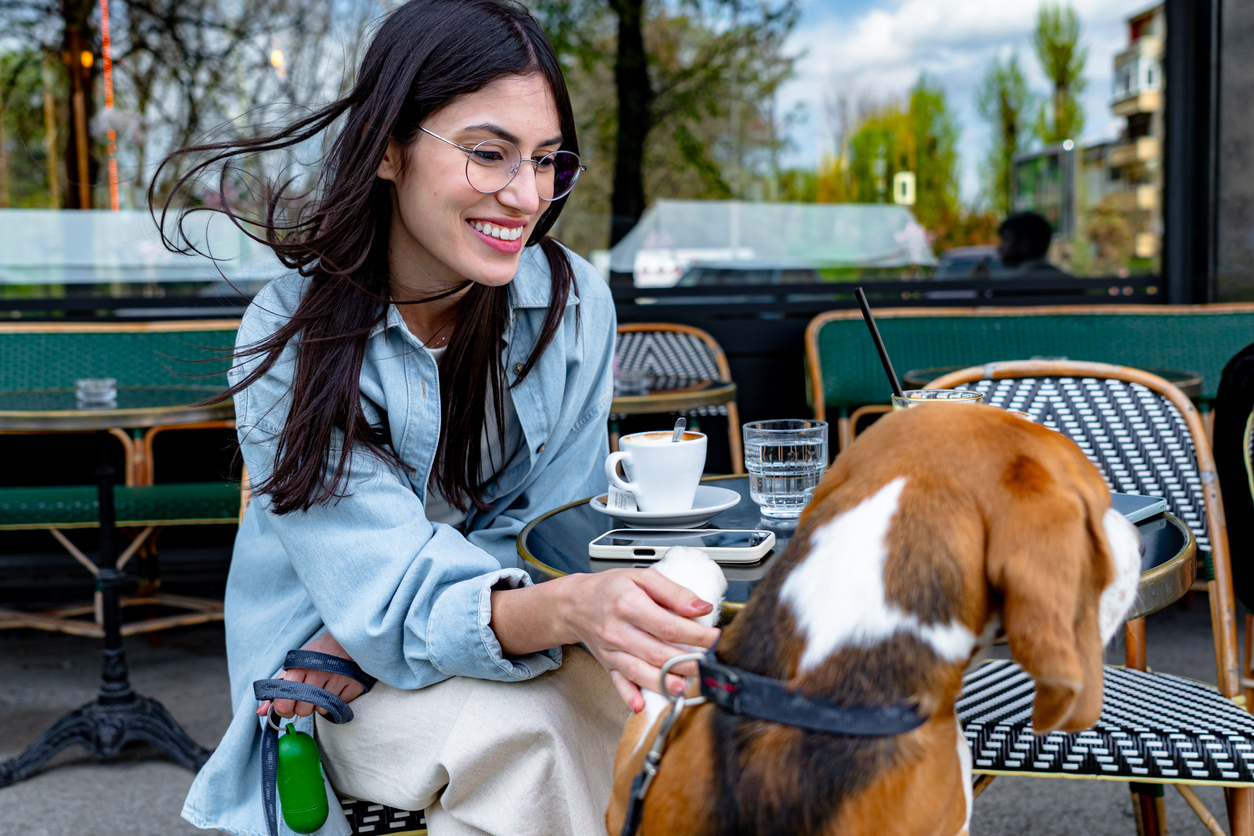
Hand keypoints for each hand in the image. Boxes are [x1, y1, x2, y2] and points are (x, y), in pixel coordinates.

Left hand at [255, 631, 365, 718]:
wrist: (346, 636)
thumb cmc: (317, 654)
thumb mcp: (295, 664)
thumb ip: (278, 688)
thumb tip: (260, 712)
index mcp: (299, 667)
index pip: (284, 702)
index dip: (284, 710)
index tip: (288, 708)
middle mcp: (317, 672)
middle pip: (303, 710)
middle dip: (303, 708)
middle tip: (308, 697)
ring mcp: (337, 677)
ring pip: (321, 709)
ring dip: (320, 704)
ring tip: (324, 689)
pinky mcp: (353, 682)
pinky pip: (338, 705)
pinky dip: (336, 701)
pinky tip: (337, 688)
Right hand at [561, 568, 719, 712]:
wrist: (575, 603)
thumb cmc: (611, 588)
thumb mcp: (642, 577)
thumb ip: (673, 592)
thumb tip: (701, 607)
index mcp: (629, 605)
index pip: (667, 625)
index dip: (694, 634)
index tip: (714, 637)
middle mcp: (619, 631)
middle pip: (657, 652)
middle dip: (686, 662)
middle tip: (708, 666)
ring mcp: (612, 651)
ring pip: (640, 671)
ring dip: (663, 682)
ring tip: (683, 688)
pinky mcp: (608, 664)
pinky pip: (619, 683)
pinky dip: (629, 696)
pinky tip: (641, 705)